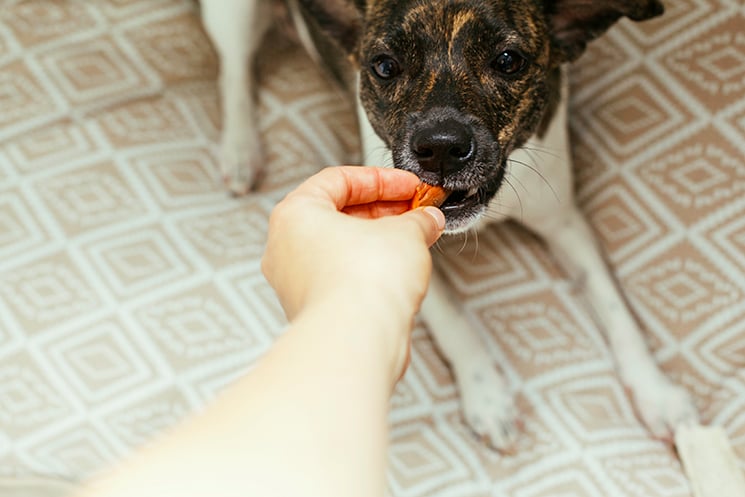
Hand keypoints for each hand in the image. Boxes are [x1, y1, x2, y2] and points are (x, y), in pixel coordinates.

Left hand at [262, 165, 443, 324]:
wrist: (357, 338)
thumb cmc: (361, 284)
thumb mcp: (405, 233)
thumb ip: (418, 219)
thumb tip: (426, 219)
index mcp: (295, 214)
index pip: (339, 180)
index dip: (382, 180)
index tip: (409, 187)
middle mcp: (286, 246)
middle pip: (338, 215)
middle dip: (383, 212)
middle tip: (415, 212)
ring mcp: (296, 281)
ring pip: (340, 249)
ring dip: (378, 242)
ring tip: (413, 242)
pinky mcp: (313, 310)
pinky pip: (342, 277)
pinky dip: (368, 270)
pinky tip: (398, 273)